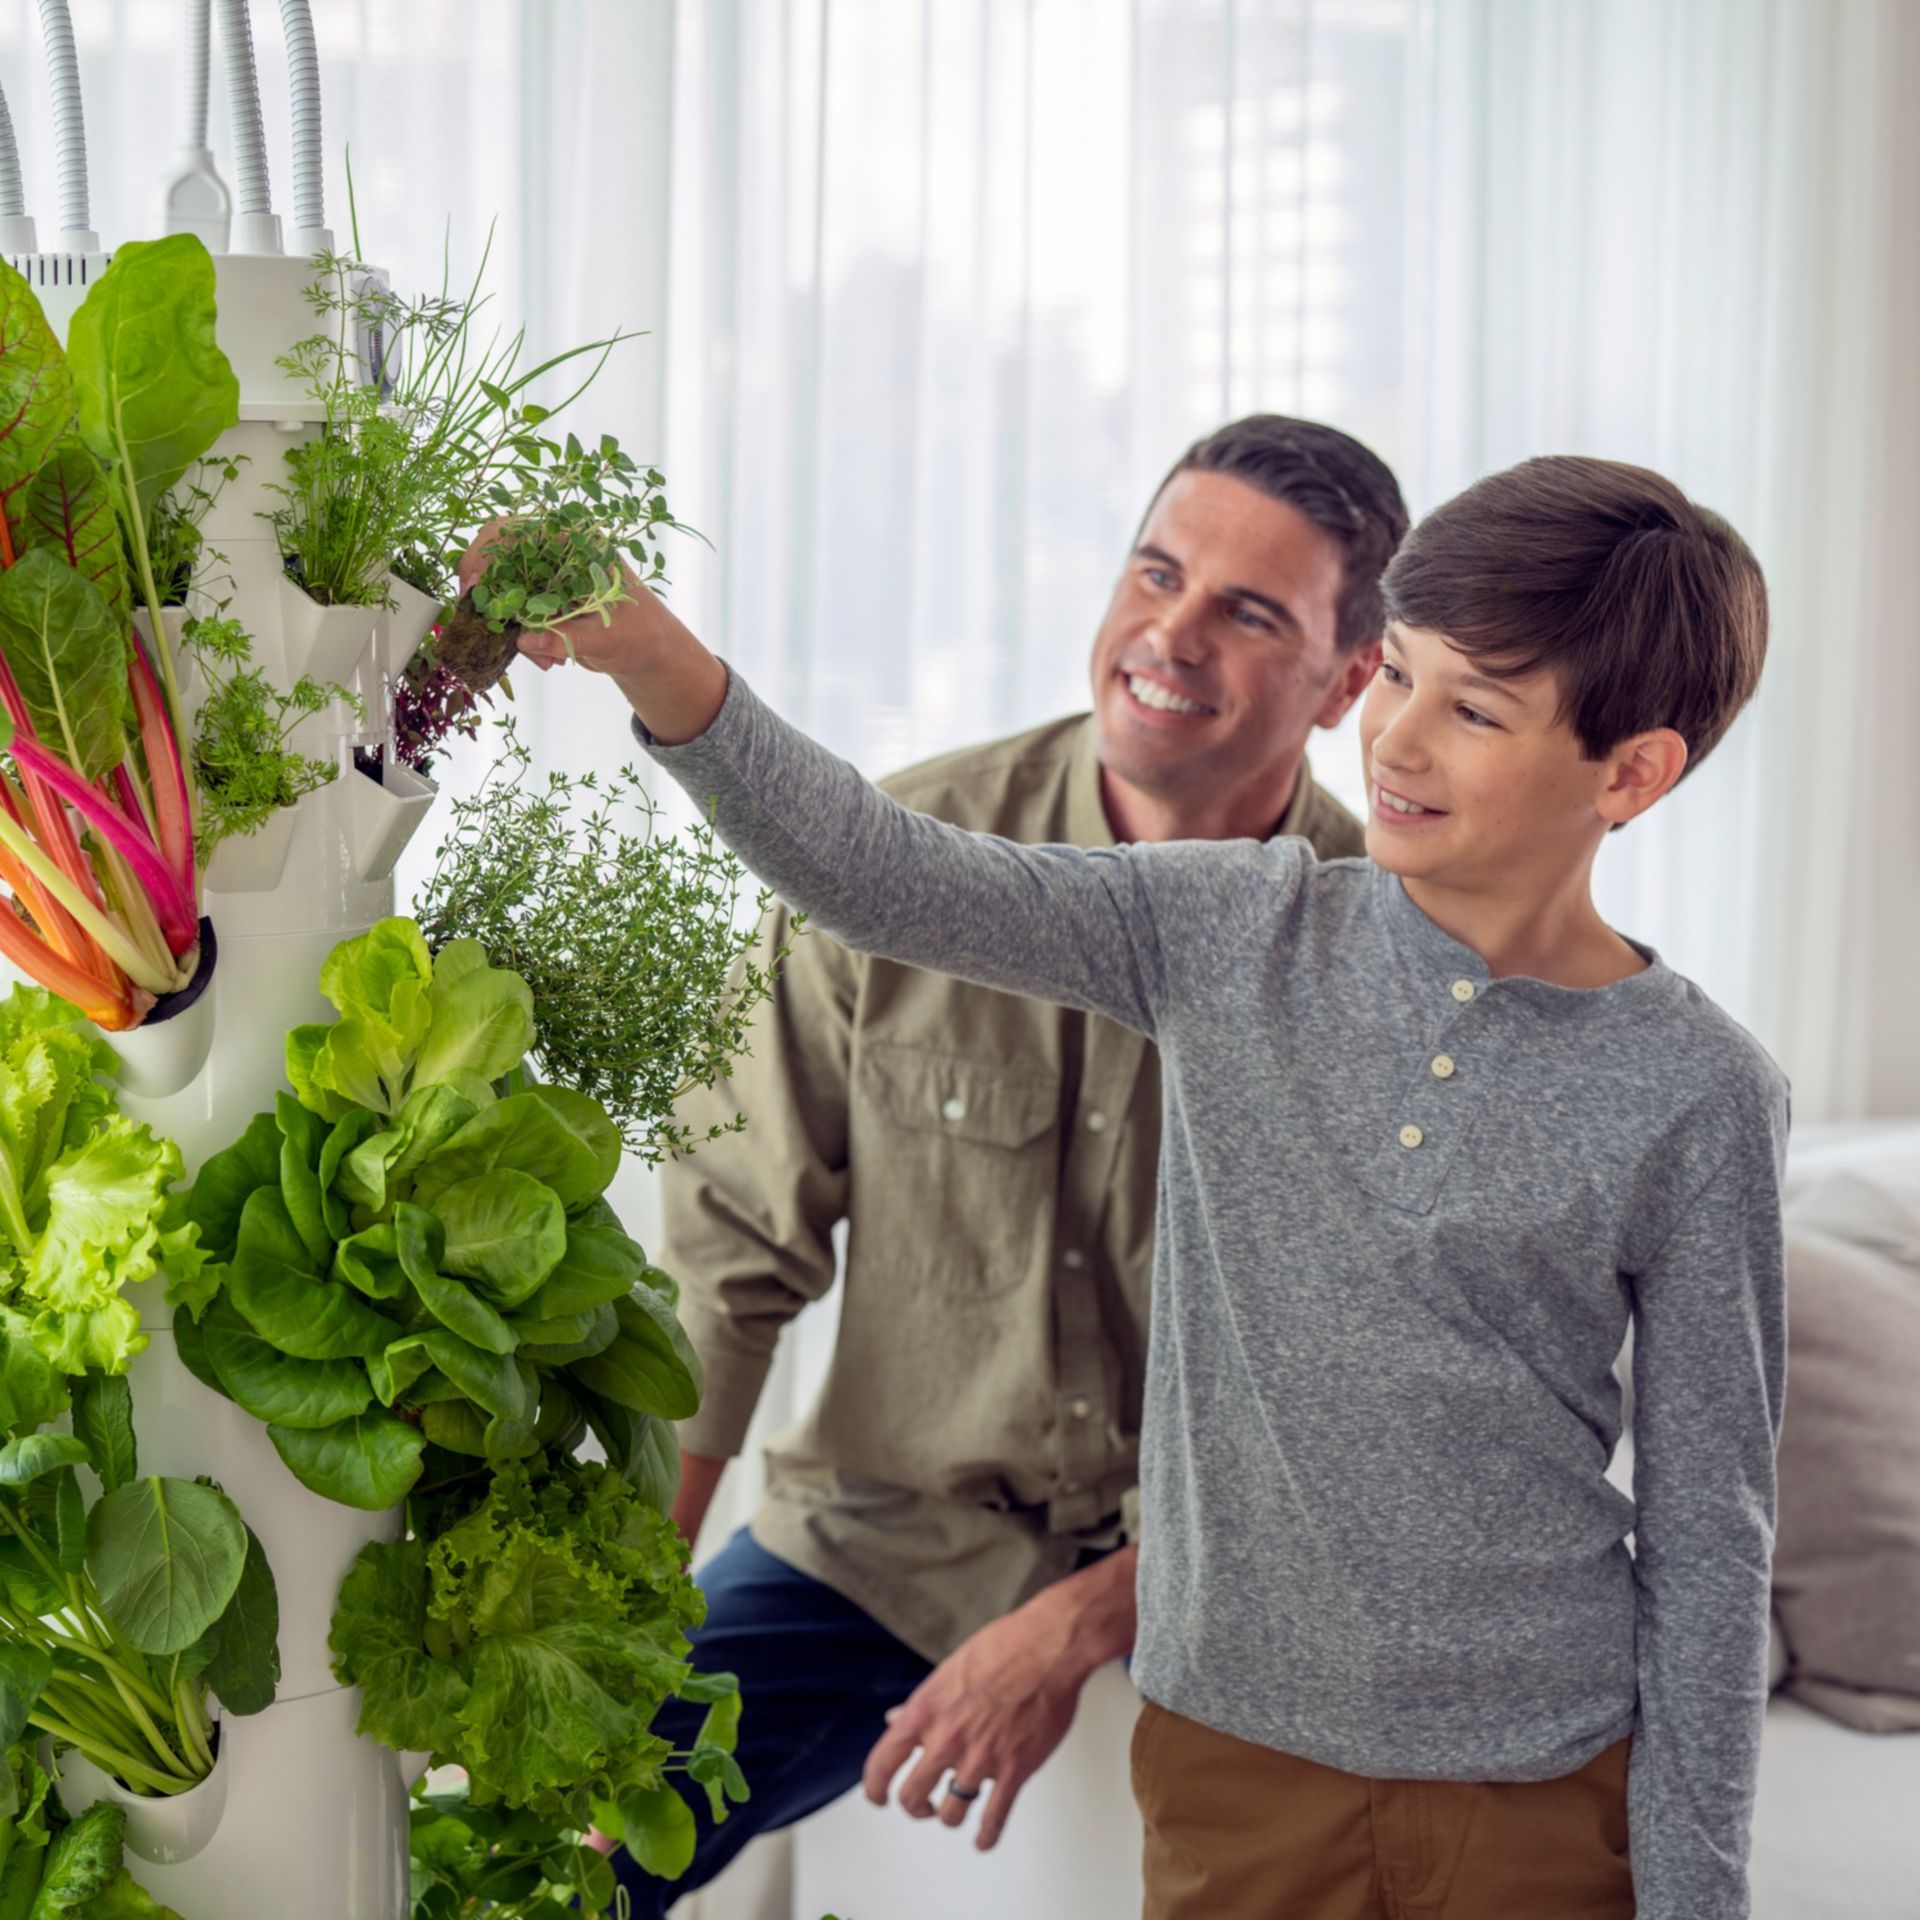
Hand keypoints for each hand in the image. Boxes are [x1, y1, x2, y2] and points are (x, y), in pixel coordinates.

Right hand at [455, 519, 695, 678]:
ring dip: (503, 620)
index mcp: (576, 542)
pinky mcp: (541, 604)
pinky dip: (516, 636)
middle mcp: (556, 553)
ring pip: (499, 586)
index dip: (486, 554)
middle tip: (480, 617)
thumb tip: (524, 641)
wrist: (649, 653)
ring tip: (539, 655)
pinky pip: (511, 613)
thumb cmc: (641, 635)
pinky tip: (545, 660)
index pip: (515, 530)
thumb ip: (567, 638)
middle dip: (486, 589)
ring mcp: (545, 578)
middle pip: (496, 553)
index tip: (475, 587)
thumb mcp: (608, 637)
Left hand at [860, 1601, 1092, 1850]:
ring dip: (950, 1816)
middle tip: (921, 1806)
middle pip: (912, 1796)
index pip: (883, 1761)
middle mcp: (947, 1740)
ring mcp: (980, 1759)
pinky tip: (983, 1839)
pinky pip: (994, 1818)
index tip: (877, 1795)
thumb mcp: (948, 1671)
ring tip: (954, 1811)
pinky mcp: (1013, 1771)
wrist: (1046, 1649)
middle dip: (915, 1806)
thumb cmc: (1002, 1648)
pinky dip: (986, 1836)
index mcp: (926, 1712)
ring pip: (951, 1814)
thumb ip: (922, 1704)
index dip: (874, 1787)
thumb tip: (897, 1719)